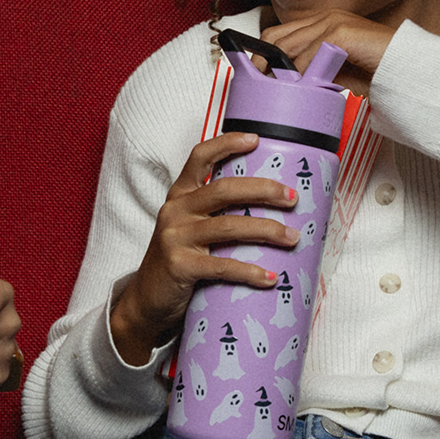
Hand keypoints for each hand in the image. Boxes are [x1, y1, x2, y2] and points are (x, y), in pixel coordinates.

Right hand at [109, 132, 296, 366]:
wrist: (147, 299)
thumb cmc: (179, 260)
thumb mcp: (189, 228)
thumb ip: (216, 214)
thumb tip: (270, 206)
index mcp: (179, 195)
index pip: (200, 157)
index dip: (227, 144)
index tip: (257, 139)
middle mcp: (176, 211)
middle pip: (224, 189)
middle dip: (263, 190)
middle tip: (292, 198)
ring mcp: (175, 237)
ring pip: (229, 226)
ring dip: (266, 230)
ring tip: (292, 238)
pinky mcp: (180, 266)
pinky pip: (223, 266)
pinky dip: (250, 272)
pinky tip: (271, 277)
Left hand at [260, 11, 393, 95]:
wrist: (407, 69)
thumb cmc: (376, 71)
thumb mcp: (334, 72)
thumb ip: (311, 72)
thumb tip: (284, 84)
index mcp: (323, 23)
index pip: (278, 34)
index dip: (262, 55)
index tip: (255, 79)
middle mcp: (325, 18)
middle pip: (276, 37)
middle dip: (264, 64)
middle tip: (260, 89)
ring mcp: (333, 23)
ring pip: (289, 46)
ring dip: (280, 73)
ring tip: (279, 93)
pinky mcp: (342, 33)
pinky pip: (309, 56)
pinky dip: (302, 74)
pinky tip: (303, 88)